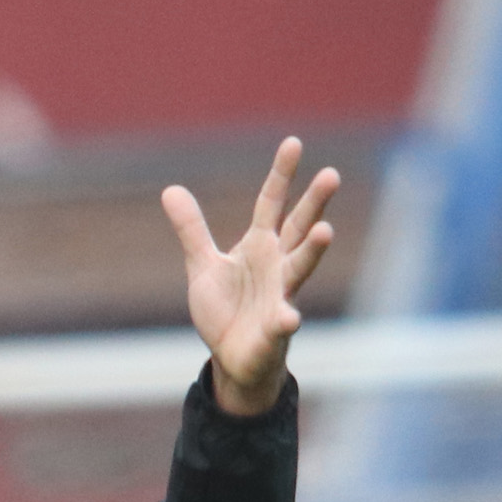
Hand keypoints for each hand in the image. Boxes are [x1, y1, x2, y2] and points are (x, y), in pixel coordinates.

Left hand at [165, 138, 341, 417]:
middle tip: (331, 174)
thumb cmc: (226, 310)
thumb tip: (170, 188)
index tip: (294, 142)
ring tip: (326, 230)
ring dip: (313, 250)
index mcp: (260, 246)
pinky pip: (282, 323)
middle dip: (314, 203)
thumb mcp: (203, 265)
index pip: (272, 202)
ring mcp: (281, 295)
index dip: (282, 174)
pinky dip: (286, 320)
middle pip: (298, 227)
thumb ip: (192, 229)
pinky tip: (289, 318)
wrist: (233, 359)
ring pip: (300, 267)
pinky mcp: (275, 330)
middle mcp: (278, 265)